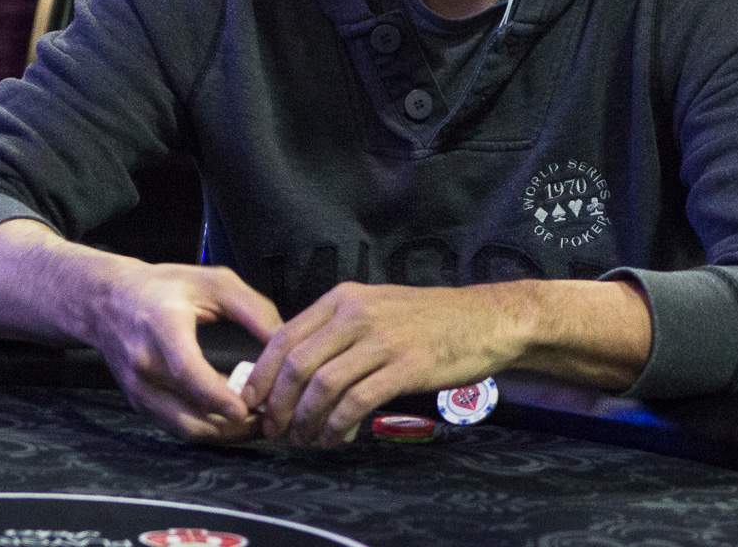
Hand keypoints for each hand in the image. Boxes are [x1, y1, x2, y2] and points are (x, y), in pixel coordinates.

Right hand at [81, 259, 283, 443]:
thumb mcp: (214, 282)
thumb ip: (253, 310)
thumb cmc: (164, 286)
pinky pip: (176, 426)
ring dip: (223, 434)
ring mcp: (138, 389)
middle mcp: (144, 364)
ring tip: (258, 424)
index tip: (248, 409)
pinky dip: (207, 429)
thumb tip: (287, 343)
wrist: (107, 300)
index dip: (218, 396)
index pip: (187, 371)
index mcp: (161, 327)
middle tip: (270, 420)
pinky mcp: (139, 404)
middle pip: (189, 414)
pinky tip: (232, 419)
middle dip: (233, 427)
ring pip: (184, 429)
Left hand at [245, 282, 516, 447]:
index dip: (262, 375)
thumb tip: (294, 371)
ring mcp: (381, 340)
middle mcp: (355, 315)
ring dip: (307, 421)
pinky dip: (338, 426)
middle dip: (279, 405)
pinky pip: (357, 402)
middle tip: (275, 430)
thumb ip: (336, 332)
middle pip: (296, 365)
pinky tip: (337, 438)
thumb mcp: (375, 309)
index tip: (253, 403)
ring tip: (306, 439)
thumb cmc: (428, 320)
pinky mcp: (405, 367)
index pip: (284, 336)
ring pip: (322, 386)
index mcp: (342, 298)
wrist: (484, 320)